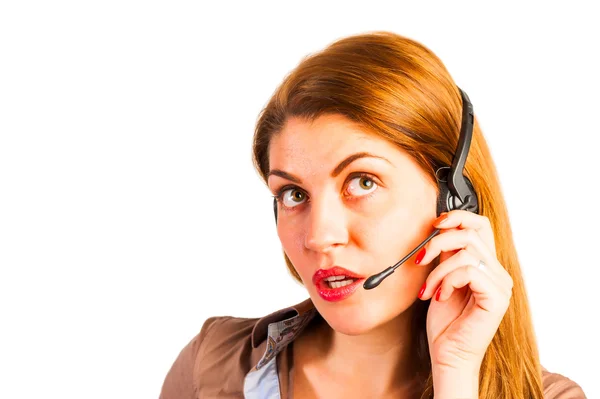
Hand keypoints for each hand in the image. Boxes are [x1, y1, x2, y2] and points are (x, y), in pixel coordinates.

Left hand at [415, 210, 512, 375]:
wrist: (447, 354)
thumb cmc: (445, 321)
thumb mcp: (441, 278)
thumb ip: (446, 255)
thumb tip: (438, 230)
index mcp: (486, 265)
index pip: (481, 225)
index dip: (458, 217)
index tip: (434, 225)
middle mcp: (498, 272)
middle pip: (471, 232)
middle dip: (439, 241)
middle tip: (421, 258)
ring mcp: (500, 285)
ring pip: (466, 252)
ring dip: (437, 270)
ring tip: (428, 289)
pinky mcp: (497, 297)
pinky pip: (469, 272)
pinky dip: (447, 281)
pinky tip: (439, 297)